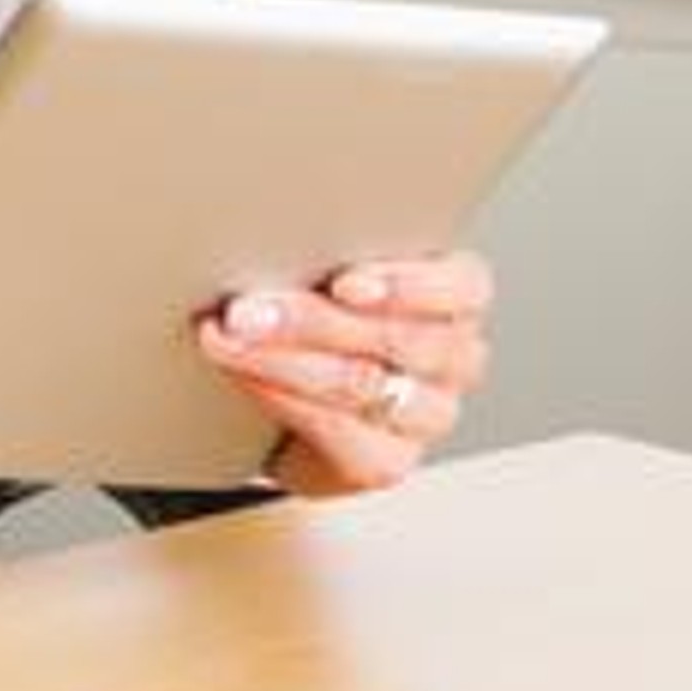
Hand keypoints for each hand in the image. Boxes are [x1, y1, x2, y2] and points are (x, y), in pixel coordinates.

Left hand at [194, 249, 495, 496]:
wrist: (303, 403)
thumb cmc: (329, 314)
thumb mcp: (340, 269)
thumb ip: (331, 250)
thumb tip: (271, 228)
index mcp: (460, 298)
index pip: (462, 287)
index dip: (405, 285)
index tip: (344, 283)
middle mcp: (455, 358)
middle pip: (397, 338)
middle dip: (311, 320)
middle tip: (247, 308)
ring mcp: (428, 415)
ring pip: (362, 385)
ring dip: (282, 360)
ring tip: (229, 339)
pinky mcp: (388, 462)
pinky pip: (337, 432)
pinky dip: (280, 398)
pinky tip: (246, 378)